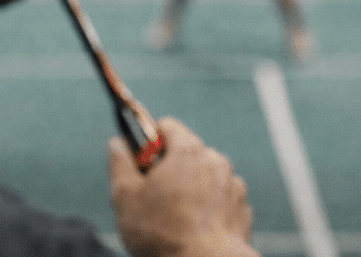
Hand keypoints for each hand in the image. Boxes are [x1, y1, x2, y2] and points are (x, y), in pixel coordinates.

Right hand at [108, 117, 256, 256]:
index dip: (149, 142)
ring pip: (205, 178)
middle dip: (170, 170)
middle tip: (153, 197)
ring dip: (191, 190)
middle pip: (187, 153)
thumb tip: (118, 143)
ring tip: (175, 219)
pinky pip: (221, 201)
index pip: (167, 126)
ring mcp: (233, 186)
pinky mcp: (242, 210)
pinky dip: (209, 210)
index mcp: (188, 151)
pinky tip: (195, 229)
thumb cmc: (164, 233)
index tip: (140, 164)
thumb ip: (119, 162)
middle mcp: (216, 161)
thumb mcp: (125, 196)